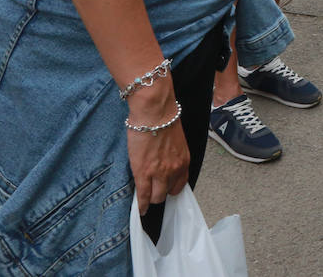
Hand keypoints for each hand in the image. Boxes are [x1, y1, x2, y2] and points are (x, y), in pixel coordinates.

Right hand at [127, 88, 188, 214]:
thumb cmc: (163, 121)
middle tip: (152, 193)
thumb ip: (172, 155)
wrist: (154, 113)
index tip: (166, 190)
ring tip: (144, 200)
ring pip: (156, 197)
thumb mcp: (175, 141)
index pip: (181, 184)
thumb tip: (164, 162)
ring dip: (150, 199)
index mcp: (183, 161)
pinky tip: (139, 209)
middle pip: (168, 193)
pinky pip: (143, 195)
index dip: (172, 188)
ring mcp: (159, 173)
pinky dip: (141, 205)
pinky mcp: (144, 173)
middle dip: (160, 194)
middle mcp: (175, 170)